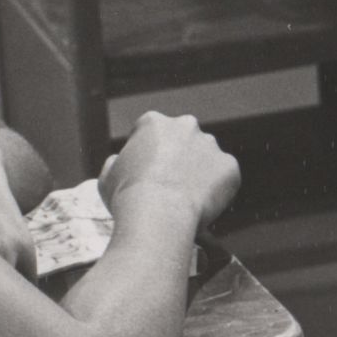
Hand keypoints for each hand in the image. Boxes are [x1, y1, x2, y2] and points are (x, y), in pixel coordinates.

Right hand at [99, 111, 240, 230]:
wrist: (159, 214)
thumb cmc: (128, 197)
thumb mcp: (107, 176)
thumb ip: (117, 162)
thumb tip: (119, 162)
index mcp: (153, 123)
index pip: (152, 133)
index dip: (149, 154)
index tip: (147, 174)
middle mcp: (185, 125)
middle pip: (184, 139)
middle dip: (179, 157)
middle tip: (171, 186)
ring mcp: (210, 145)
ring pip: (207, 157)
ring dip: (200, 172)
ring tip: (187, 200)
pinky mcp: (229, 166)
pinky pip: (224, 177)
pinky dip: (217, 190)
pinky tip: (203, 206)